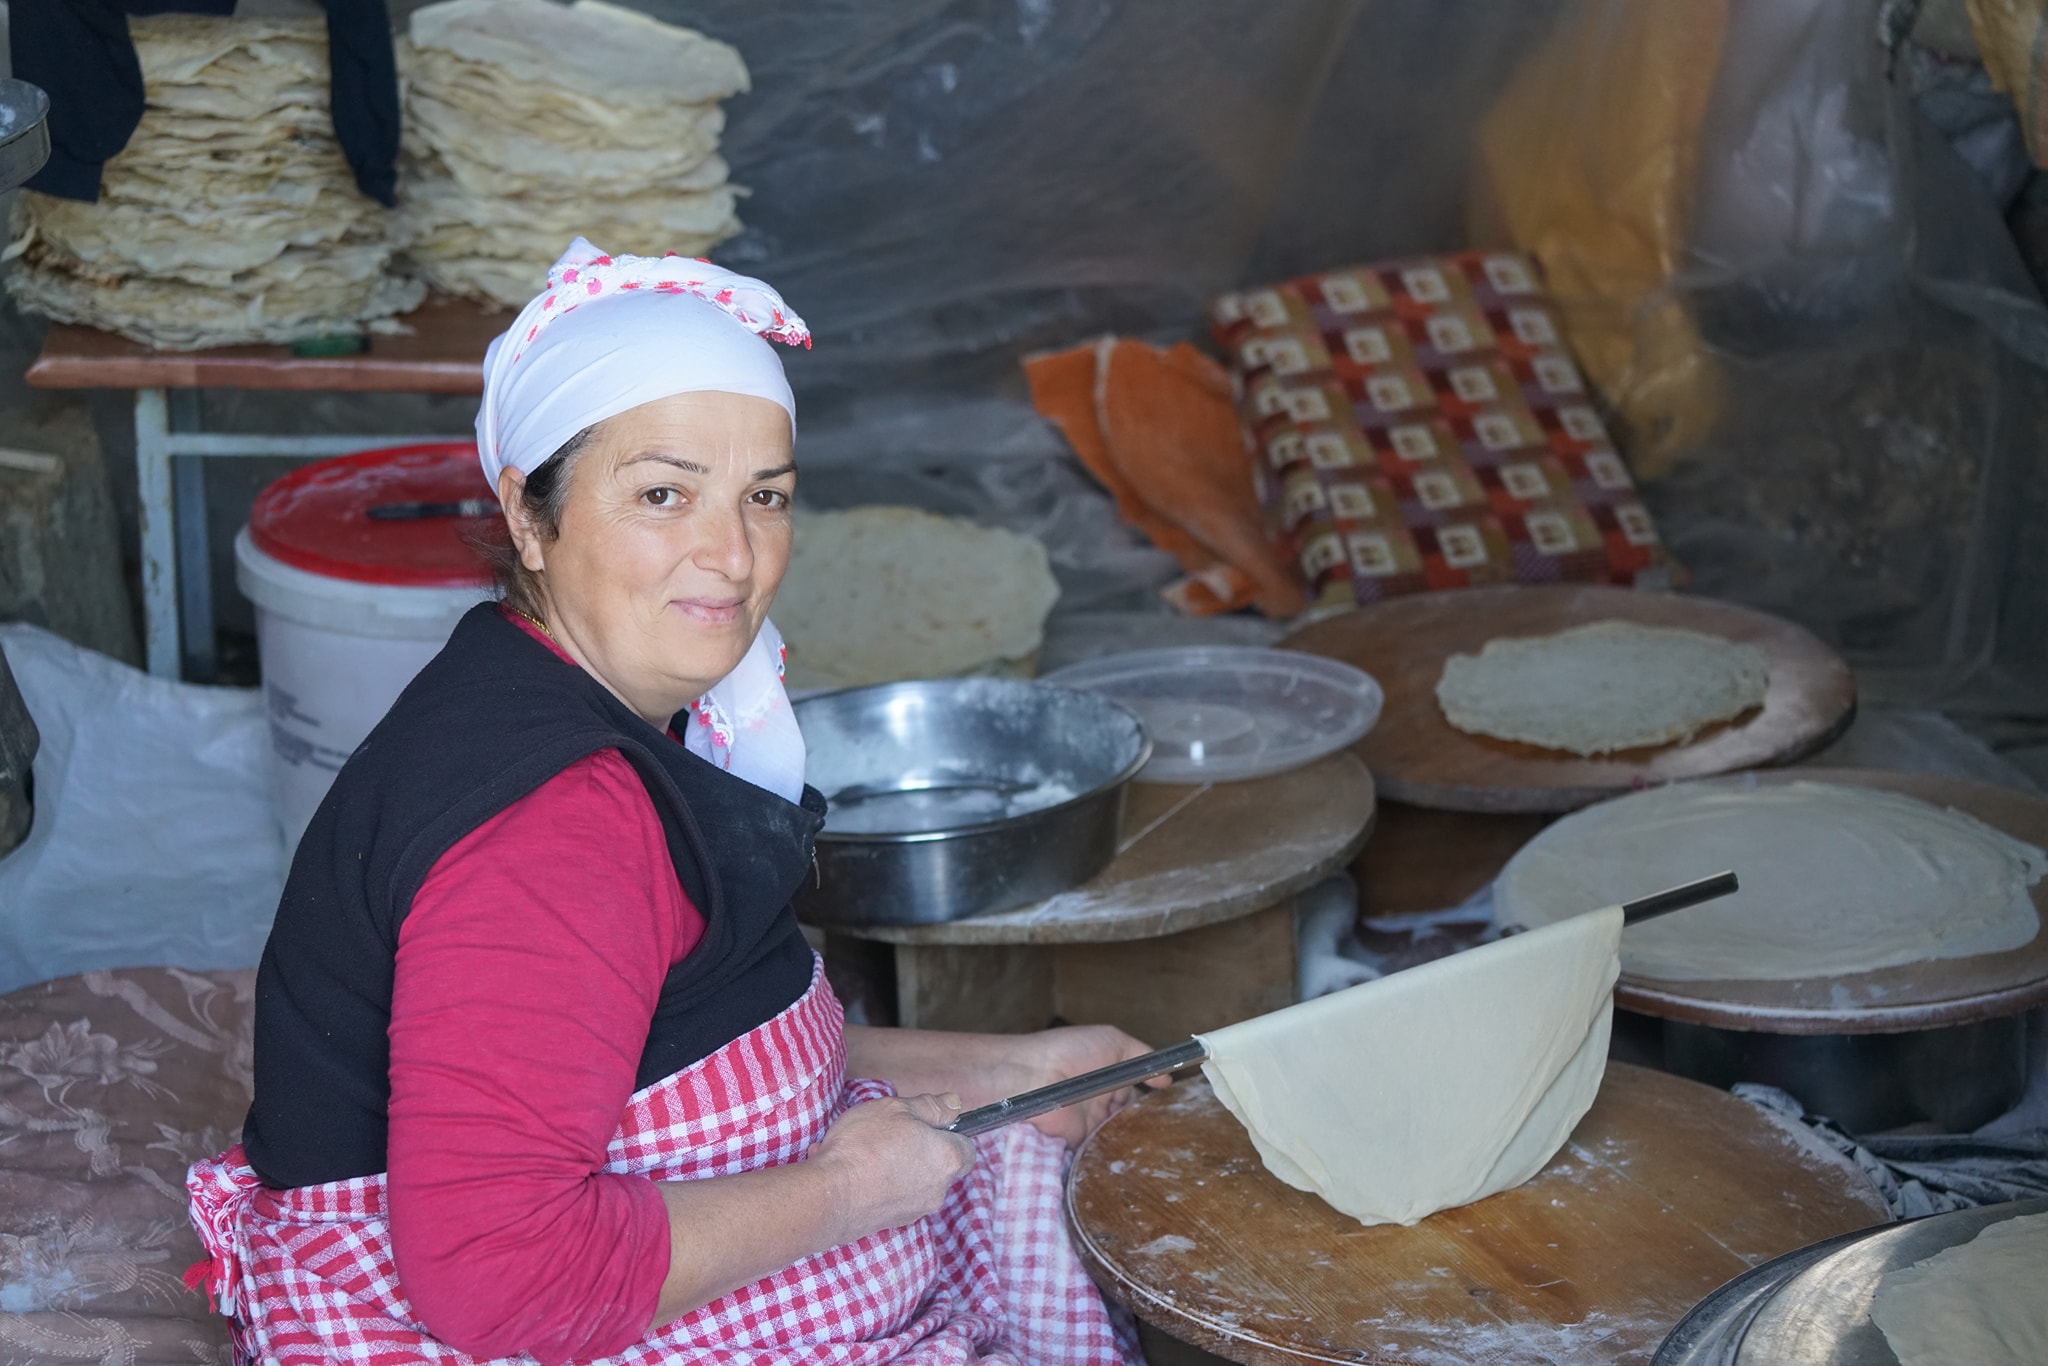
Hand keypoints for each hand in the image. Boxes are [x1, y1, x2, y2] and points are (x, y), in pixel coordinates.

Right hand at [806, 1094, 975, 1243]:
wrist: (829, 1196)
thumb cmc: (864, 1147)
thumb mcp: (897, 1108)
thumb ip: (931, 1106)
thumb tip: (955, 1104)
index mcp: (948, 1158)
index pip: (966, 1146)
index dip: (948, 1132)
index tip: (925, 1123)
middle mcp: (938, 1190)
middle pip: (938, 1165)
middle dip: (917, 1148)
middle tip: (889, 1133)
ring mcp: (915, 1210)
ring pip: (912, 1181)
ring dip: (894, 1165)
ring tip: (860, 1149)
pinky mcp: (891, 1224)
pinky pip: (890, 1196)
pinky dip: (876, 1183)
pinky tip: (849, 1169)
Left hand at [993, 1025, 1167, 1147]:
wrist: (1033, 1075)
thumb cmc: (1070, 1051)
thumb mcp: (1113, 1041)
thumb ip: (1141, 1056)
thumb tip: (1167, 1078)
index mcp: (1108, 1077)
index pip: (1137, 1095)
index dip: (1153, 1102)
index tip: (1176, 1110)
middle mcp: (1100, 1101)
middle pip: (1131, 1118)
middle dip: (1148, 1124)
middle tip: (1173, 1132)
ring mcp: (1090, 1123)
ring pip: (1120, 1136)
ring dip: (1135, 1139)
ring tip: (1164, 1147)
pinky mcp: (1080, 1142)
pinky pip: (1103, 1151)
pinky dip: (1116, 1154)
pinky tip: (1139, 1159)